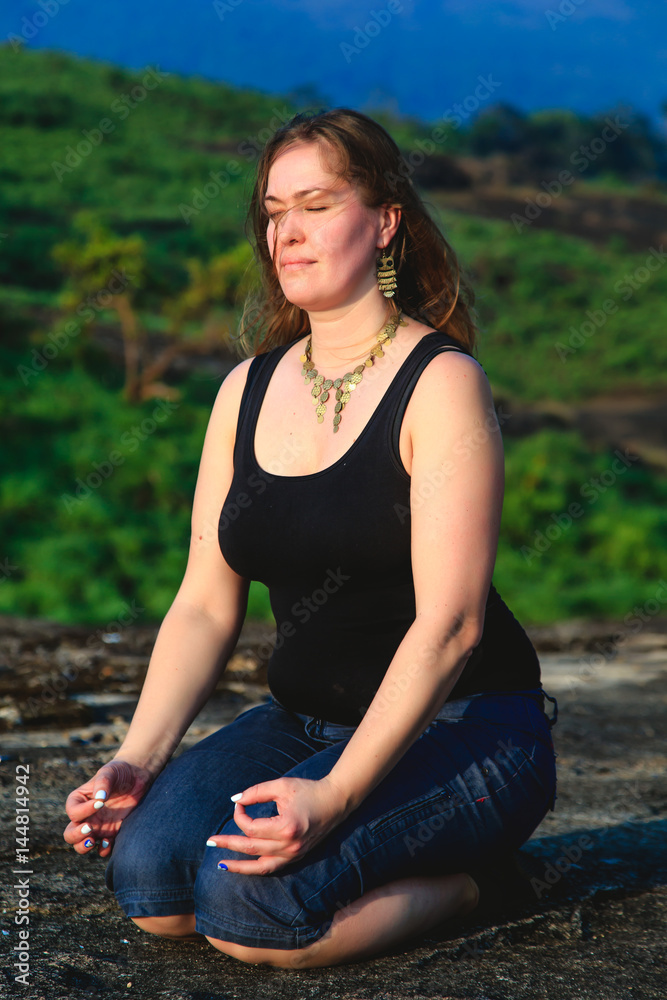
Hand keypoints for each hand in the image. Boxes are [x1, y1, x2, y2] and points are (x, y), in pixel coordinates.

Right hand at [63, 759, 154, 857]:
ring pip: (81, 845)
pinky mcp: (111, 833)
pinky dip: (103, 849)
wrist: (137, 777)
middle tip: (89, 828)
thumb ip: (103, 783)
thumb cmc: (119, 772)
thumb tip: (100, 798)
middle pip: (70, 834)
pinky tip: (108, 842)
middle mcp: (85, 816)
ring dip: (84, 847)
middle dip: (76, 835)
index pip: (73, 812)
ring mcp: (97, 826)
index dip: (83, 811)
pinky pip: (102, 848)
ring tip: (93, 840)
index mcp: (79, 800)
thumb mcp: (109, 772)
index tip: (100, 803)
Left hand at [205, 775, 348, 874]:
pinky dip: (256, 868)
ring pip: (260, 866)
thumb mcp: (281, 785)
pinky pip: (272, 868)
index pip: (251, 827)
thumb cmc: (308, 790)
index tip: (239, 803)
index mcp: (286, 826)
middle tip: (210, 841)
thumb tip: (235, 800)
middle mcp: (289, 845)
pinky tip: (243, 866)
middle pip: (251, 848)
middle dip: (228, 844)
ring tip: (221, 864)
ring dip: (239, 865)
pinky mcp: (296, 856)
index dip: (240, 815)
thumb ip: (256, 792)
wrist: (335, 802)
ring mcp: (294, 854)